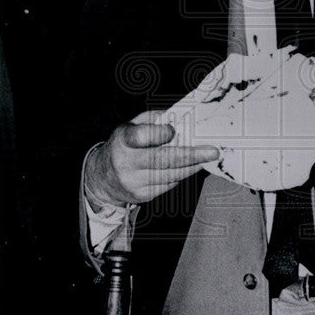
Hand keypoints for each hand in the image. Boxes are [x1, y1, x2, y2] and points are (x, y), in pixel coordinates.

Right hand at [86, 111, 220, 205]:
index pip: (141, 137)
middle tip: (212, 151)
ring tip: (207, 157)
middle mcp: (125, 162)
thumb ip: (154, 120)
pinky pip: (168, 185)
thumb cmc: (124, 146)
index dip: (160, 134)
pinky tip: (189, 167)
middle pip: (162, 160)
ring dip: (192, 166)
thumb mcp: (131, 126)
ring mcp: (133, 182)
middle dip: (191, 155)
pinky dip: (181, 175)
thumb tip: (180, 119)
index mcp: (122, 140)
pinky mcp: (141, 196)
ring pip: (170, 175)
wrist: (102, 178)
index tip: (173, 131)